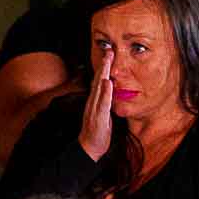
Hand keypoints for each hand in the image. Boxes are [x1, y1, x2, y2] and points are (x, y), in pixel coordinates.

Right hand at [79, 45, 114, 161]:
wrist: (89, 148)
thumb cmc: (97, 133)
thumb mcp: (103, 116)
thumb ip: (105, 103)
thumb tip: (110, 92)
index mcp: (95, 102)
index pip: (99, 82)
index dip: (104, 68)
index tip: (108, 55)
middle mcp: (92, 103)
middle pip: (98, 80)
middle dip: (103, 65)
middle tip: (108, 51)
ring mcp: (94, 109)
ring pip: (99, 88)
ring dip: (103, 74)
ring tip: (107, 61)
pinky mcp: (98, 117)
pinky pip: (102, 103)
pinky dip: (105, 92)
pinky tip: (108, 83)